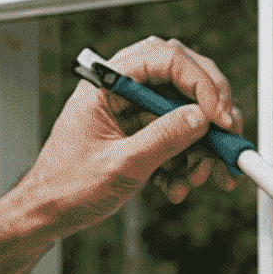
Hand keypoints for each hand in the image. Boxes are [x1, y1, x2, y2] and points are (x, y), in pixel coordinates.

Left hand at [14, 37, 241, 233]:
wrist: (46, 215)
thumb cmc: (65, 188)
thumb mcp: (119, 165)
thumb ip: (162, 139)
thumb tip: (200, 119)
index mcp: (106, 83)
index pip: (165, 58)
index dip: (200, 83)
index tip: (218, 116)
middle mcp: (121, 90)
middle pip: (181, 77)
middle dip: (209, 109)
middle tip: (226, 136)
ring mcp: (131, 111)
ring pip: (183, 110)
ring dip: (200, 145)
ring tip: (198, 176)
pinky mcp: (139, 134)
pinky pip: (175, 137)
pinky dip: (185, 161)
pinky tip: (178, 185)